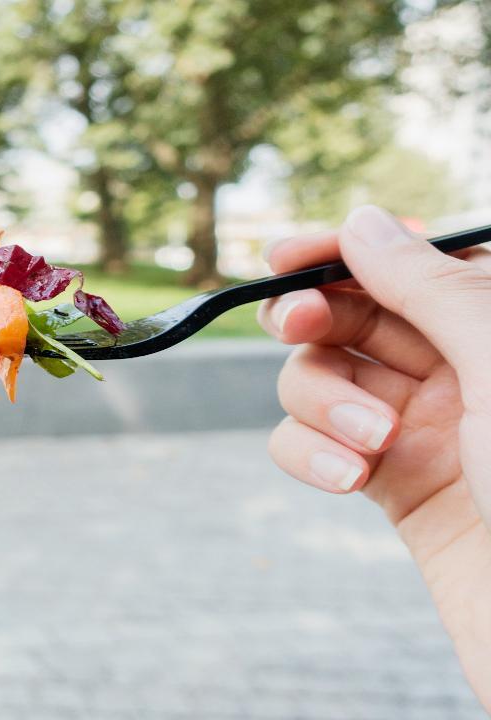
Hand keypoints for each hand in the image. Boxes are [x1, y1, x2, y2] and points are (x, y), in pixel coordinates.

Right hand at [259, 206, 490, 709]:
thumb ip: (430, 287)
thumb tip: (362, 222)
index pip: (410, 261)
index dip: (343, 251)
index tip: (283, 256)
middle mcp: (464, 369)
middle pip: (352, 314)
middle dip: (317, 318)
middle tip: (300, 326)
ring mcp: (424, 428)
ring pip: (322, 379)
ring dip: (321, 401)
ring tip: (370, 441)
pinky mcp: (391, 487)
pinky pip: (313, 446)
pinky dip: (313, 455)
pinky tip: (349, 479)